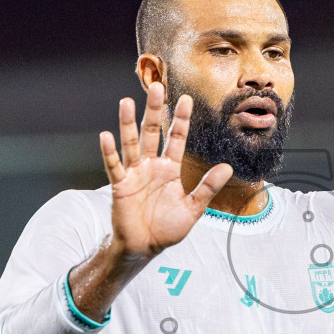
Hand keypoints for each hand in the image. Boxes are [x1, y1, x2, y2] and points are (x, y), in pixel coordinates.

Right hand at [99, 82, 232, 258]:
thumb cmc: (167, 228)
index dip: (181, 119)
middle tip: (156, 87)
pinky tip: (105, 136)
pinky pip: (114, 166)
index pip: (176, 138)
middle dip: (154, 110)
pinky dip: (109, 152)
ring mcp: (134, 174)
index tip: (186, 99)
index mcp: (169, 169)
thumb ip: (208, 188)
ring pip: (130, 143)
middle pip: (151, 132)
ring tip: (126, 102)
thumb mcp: (193, 208)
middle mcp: (151, 166)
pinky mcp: (120, 185)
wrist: (144, 247)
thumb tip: (227, 167)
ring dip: (128, 123)